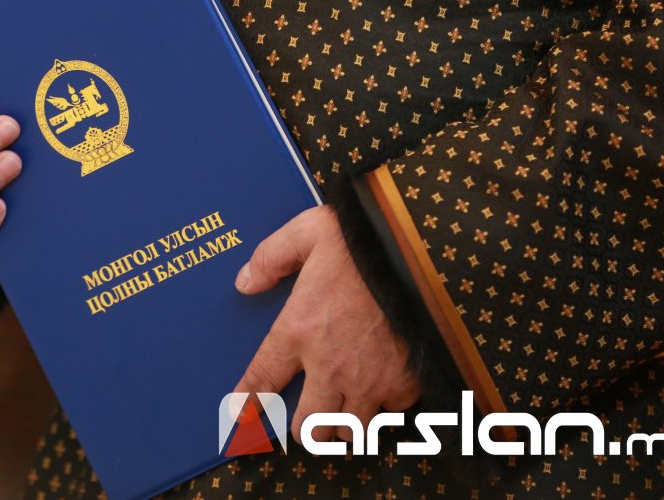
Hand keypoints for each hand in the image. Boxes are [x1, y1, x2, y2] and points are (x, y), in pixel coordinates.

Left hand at [233, 204, 420, 442]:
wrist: (421, 251)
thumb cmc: (363, 240)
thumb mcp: (306, 232)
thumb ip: (271, 257)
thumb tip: (245, 281)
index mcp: (300, 329)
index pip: (263, 378)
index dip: (250, 399)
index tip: (242, 413)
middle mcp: (331, 364)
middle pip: (310, 427)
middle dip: (304, 428)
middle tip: (305, 416)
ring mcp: (371, 379)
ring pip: (350, 431)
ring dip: (342, 425)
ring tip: (343, 410)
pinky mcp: (406, 380)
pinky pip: (391, 414)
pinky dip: (385, 408)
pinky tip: (382, 389)